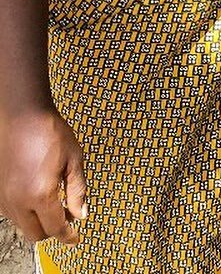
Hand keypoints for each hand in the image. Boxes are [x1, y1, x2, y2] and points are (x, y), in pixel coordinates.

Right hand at [0, 107, 86, 244]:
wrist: (23, 115)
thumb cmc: (49, 131)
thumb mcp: (73, 159)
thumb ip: (77, 190)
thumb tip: (81, 213)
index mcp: (40, 194)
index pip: (55, 228)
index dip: (68, 235)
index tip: (75, 237)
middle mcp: (19, 200)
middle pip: (36, 234)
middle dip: (53, 230)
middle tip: (67, 216)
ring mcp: (5, 197)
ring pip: (22, 225)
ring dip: (38, 220)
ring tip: (53, 201)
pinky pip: (12, 212)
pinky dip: (26, 211)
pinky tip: (37, 194)